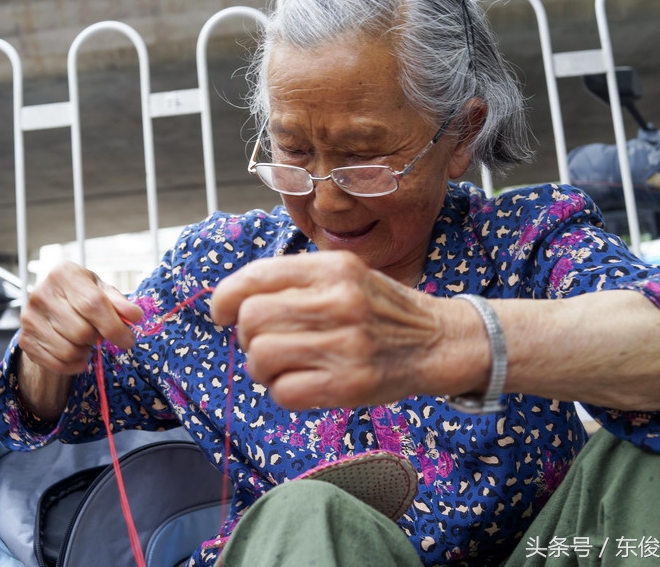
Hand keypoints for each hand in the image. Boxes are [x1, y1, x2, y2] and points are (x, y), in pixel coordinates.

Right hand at [18, 261, 143, 376]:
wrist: (52, 306)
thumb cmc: (83, 296)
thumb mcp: (102, 291)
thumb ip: (119, 303)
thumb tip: (134, 316)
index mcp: (64, 274)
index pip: (92, 304)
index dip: (114, 327)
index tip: (127, 340)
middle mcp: (41, 293)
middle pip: (81, 331)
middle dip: (97, 339)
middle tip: (99, 335)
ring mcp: (29, 317)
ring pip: (68, 350)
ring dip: (85, 352)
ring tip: (86, 342)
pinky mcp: (25, 340)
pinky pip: (56, 363)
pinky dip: (74, 365)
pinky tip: (78, 354)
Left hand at [211, 252, 477, 409]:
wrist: (439, 341)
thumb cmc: (380, 309)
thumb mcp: (345, 275)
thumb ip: (295, 281)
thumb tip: (233, 302)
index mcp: (334, 267)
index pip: (257, 276)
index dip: (225, 297)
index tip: (221, 313)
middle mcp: (340, 300)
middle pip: (252, 319)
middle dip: (247, 336)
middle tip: (267, 342)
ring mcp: (346, 344)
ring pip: (262, 356)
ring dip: (261, 366)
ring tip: (282, 366)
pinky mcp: (351, 384)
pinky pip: (284, 392)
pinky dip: (281, 391)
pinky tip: (299, 384)